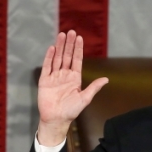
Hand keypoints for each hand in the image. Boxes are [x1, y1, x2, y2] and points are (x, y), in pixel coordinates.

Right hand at [37, 30, 107, 145]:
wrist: (56, 119)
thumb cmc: (71, 111)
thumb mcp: (85, 98)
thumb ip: (94, 87)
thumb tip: (106, 79)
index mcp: (75, 78)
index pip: (77, 60)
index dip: (78, 49)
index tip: (80, 38)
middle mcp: (64, 75)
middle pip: (67, 56)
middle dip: (69, 44)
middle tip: (71, 32)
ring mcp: (54, 77)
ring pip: (57, 58)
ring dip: (60, 47)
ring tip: (62, 35)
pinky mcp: (45, 80)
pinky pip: (47, 66)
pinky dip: (49, 57)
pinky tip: (52, 48)